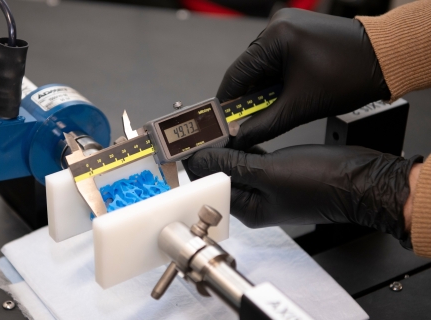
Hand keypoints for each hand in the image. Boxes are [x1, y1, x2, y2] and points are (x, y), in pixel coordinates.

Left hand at [187, 145, 421, 245]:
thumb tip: (200, 160)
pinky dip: (245, 147)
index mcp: (249, 208)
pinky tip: (239, 133)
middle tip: (200, 130)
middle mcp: (257, 201)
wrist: (362, 180)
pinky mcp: (281, 174)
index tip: (187, 143)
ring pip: (238, 166)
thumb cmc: (323, 182)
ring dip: (227, 149)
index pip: (211, 185)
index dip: (197, 164)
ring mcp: (269, 187)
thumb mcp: (269, 172)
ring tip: (214, 128)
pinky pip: (255, 160)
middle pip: (223, 175)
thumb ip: (232, 166)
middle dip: (210, 154)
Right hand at [218, 9, 390, 149]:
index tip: (222, 120)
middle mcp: (278, 25)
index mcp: (276, 37)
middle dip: (248, 97)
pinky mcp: (296, 32)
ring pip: (261, 66)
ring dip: (263, 89)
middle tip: (248, 121)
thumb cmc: (350, 76)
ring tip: (275, 106)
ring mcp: (287, 26)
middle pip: (247, 70)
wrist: (384, 61)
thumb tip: (241, 135)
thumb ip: (264, 124)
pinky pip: (274, 59)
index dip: (227, 101)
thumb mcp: (300, 107)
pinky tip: (283, 92)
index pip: (236, 74)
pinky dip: (274, 79)